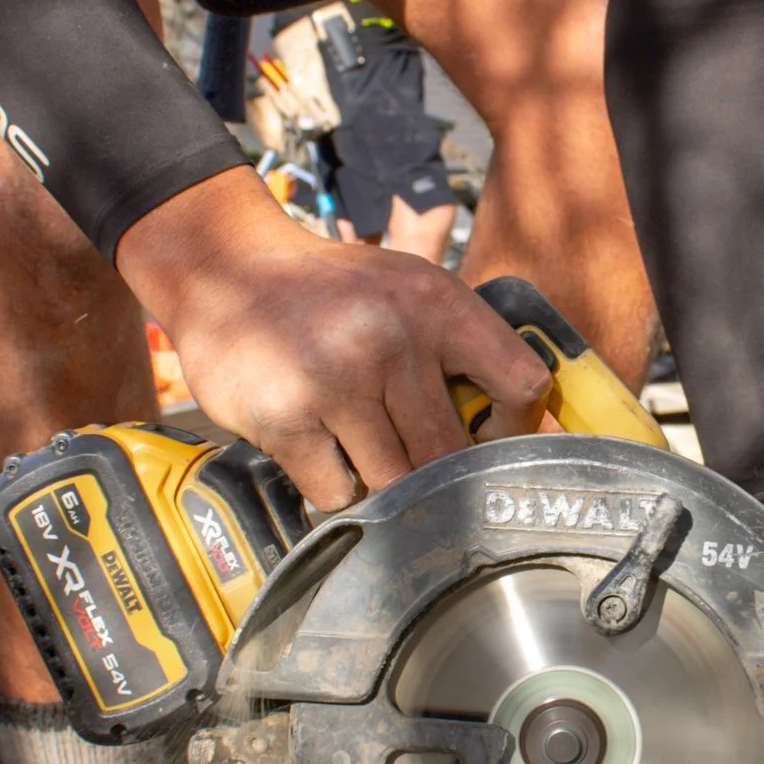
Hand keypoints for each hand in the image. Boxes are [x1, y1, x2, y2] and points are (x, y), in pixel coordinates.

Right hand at [117, 166, 551, 510]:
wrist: (227, 270)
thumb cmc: (334, 293)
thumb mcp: (411, 287)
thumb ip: (468, 343)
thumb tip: (537, 418)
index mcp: (437, 304)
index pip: (521, 383)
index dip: (516, 426)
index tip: (491, 438)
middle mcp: (393, 340)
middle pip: (452, 453)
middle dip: (440, 473)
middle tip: (419, 465)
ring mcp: (338, 382)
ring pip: (396, 481)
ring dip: (384, 482)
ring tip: (363, 449)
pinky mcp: (288, 420)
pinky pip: (338, 493)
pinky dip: (335, 487)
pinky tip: (321, 450)